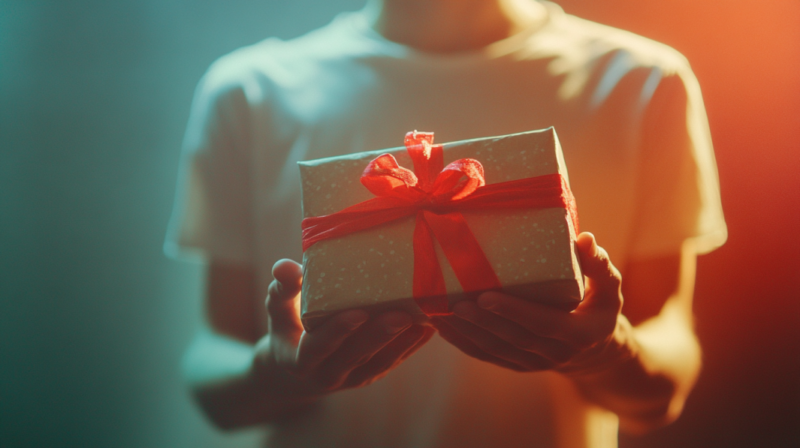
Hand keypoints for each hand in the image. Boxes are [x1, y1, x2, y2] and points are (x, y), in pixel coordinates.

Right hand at [255, 259, 434, 395]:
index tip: (358, 313)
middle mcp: (327, 374)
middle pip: (356, 355)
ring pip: (380, 362)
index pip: (319, 347)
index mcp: (300, 360)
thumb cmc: (288, 326)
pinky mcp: (372, 374)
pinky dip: (412, 345)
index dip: (338, 331)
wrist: (298, 367)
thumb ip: (283, 288)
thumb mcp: (278, 308)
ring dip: (402, 342)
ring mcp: (353, 378)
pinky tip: (430, 326)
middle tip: (401, 313)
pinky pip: (394, 362)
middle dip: (379, 336)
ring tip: (423, 318)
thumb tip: (284, 267)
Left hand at [431, 232, 633, 373]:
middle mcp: (554, 353)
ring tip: (442, 312)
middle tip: (456, 301)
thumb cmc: (599, 307)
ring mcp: (534, 362)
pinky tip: (442, 326)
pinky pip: (486, 356)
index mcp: (578, 334)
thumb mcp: (609, 286)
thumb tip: (584, 239)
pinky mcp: (517, 364)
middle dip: (481, 321)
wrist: (595, 350)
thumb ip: (598, 264)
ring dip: (466, 332)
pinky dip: (463, 342)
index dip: (513, 312)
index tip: (486, 296)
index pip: (542, 324)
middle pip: (512, 338)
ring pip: (495, 349)